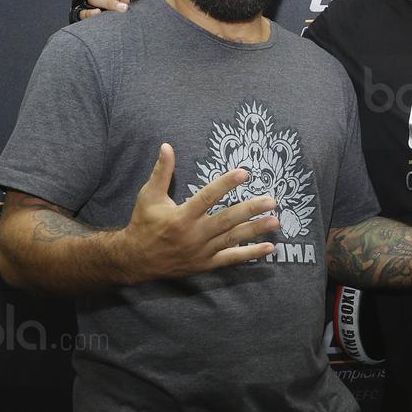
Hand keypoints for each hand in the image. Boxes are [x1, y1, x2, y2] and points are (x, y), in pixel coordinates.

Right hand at [116, 143, 278, 281]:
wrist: (135, 260)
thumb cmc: (143, 223)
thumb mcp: (148, 196)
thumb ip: (161, 172)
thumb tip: (166, 146)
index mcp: (181, 217)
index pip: (207, 197)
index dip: (226, 184)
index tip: (244, 173)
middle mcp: (193, 235)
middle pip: (226, 220)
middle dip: (250, 210)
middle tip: (271, 201)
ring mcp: (201, 252)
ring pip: (232, 239)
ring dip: (255, 230)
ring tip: (275, 220)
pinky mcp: (205, 264)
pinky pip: (231, 259)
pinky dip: (251, 254)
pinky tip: (269, 247)